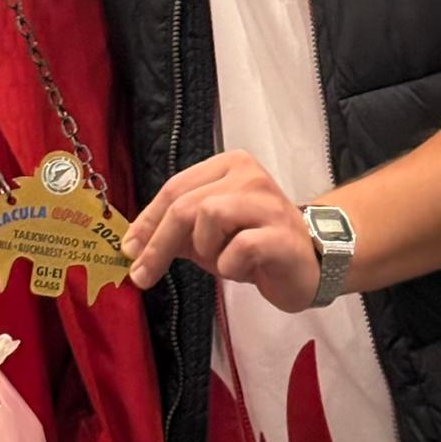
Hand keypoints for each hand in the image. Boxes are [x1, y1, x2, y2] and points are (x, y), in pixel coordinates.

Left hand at [121, 150, 320, 312]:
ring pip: (208, 216)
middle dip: (157, 243)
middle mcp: (248, 174)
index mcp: (228, 165)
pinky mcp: (281, 233)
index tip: (129, 250)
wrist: (311, 262)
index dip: (147, 222)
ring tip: (221, 262)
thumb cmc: (255, 245)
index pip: (174, 189)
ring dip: (204, 250)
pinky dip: (229, 264)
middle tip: (142, 276)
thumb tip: (134, 245)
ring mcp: (267, 201)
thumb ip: (176, 232)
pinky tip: (241, 269)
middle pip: (185, 205)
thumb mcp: (208, 236)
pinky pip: (238, 246)